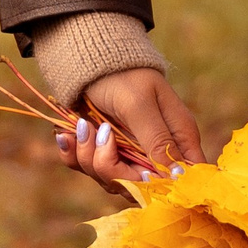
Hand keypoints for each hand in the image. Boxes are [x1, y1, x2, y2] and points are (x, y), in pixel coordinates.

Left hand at [56, 66, 207, 198]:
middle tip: (101, 135)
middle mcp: (154, 153)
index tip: (140, 173)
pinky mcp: (102, 153)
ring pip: (111, 181)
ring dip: (89, 156)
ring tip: (83, 126)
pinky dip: (73, 154)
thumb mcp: (139, 106)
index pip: (182, 181)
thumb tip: (180, 177)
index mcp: (177, 140)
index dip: (162, 186)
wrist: (88, 58)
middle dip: (113, 169)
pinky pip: (87, 168)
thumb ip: (157, 140)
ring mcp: (127, 155)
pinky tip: (66, 135)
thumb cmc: (121, 76)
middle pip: (141, 189)